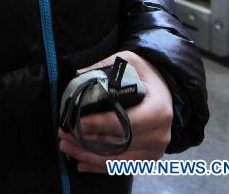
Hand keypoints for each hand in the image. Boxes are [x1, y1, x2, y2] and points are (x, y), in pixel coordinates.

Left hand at [58, 50, 172, 172]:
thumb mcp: (128, 61)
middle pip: (119, 145)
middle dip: (88, 142)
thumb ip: (105, 67)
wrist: (165, 90)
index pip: (125, 123)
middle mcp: (160, 134)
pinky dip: (101, 166)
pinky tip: (81, 162)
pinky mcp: (149, 158)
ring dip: (90, 156)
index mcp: (158, 110)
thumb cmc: (144, 74)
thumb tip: (79, 74)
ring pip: (119, 159)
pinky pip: (123, 166)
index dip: (99, 125)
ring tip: (66, 147)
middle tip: (63, 136)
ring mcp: (155, 149)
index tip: (75, 124)